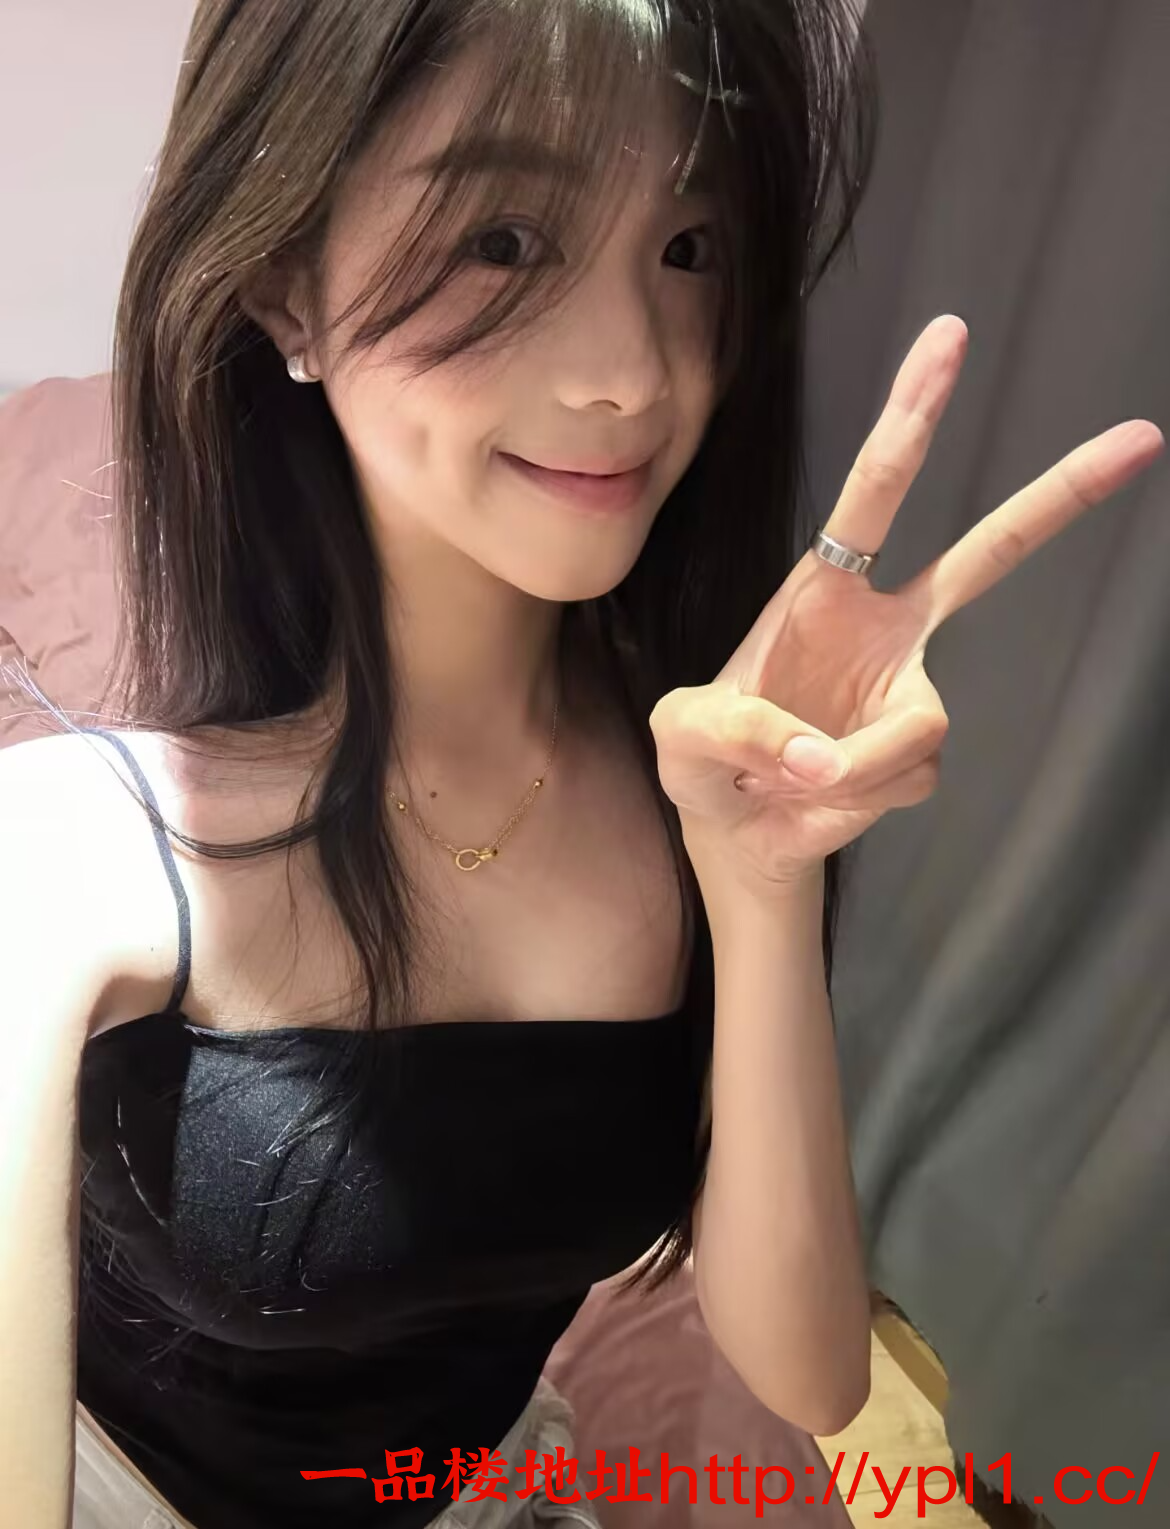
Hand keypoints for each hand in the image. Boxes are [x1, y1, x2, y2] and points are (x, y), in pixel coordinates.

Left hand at [650, 315, 1164, 898]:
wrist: (735, 829)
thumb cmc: (704, 762)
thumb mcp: (682, 735)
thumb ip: (740, 732)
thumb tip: (823, 758)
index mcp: (822, 588)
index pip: (874, 491)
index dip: (912, 416)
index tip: (949, 337)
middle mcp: (884, 627)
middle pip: (986, 557)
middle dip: (1058, 497)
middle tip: (1137, 438)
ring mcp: (910, 689)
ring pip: (918, 730)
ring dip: (844, 774)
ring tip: (780, 786)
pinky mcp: (919, 754)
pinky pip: (902, 782)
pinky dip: (847, 806)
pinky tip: (811, 804)